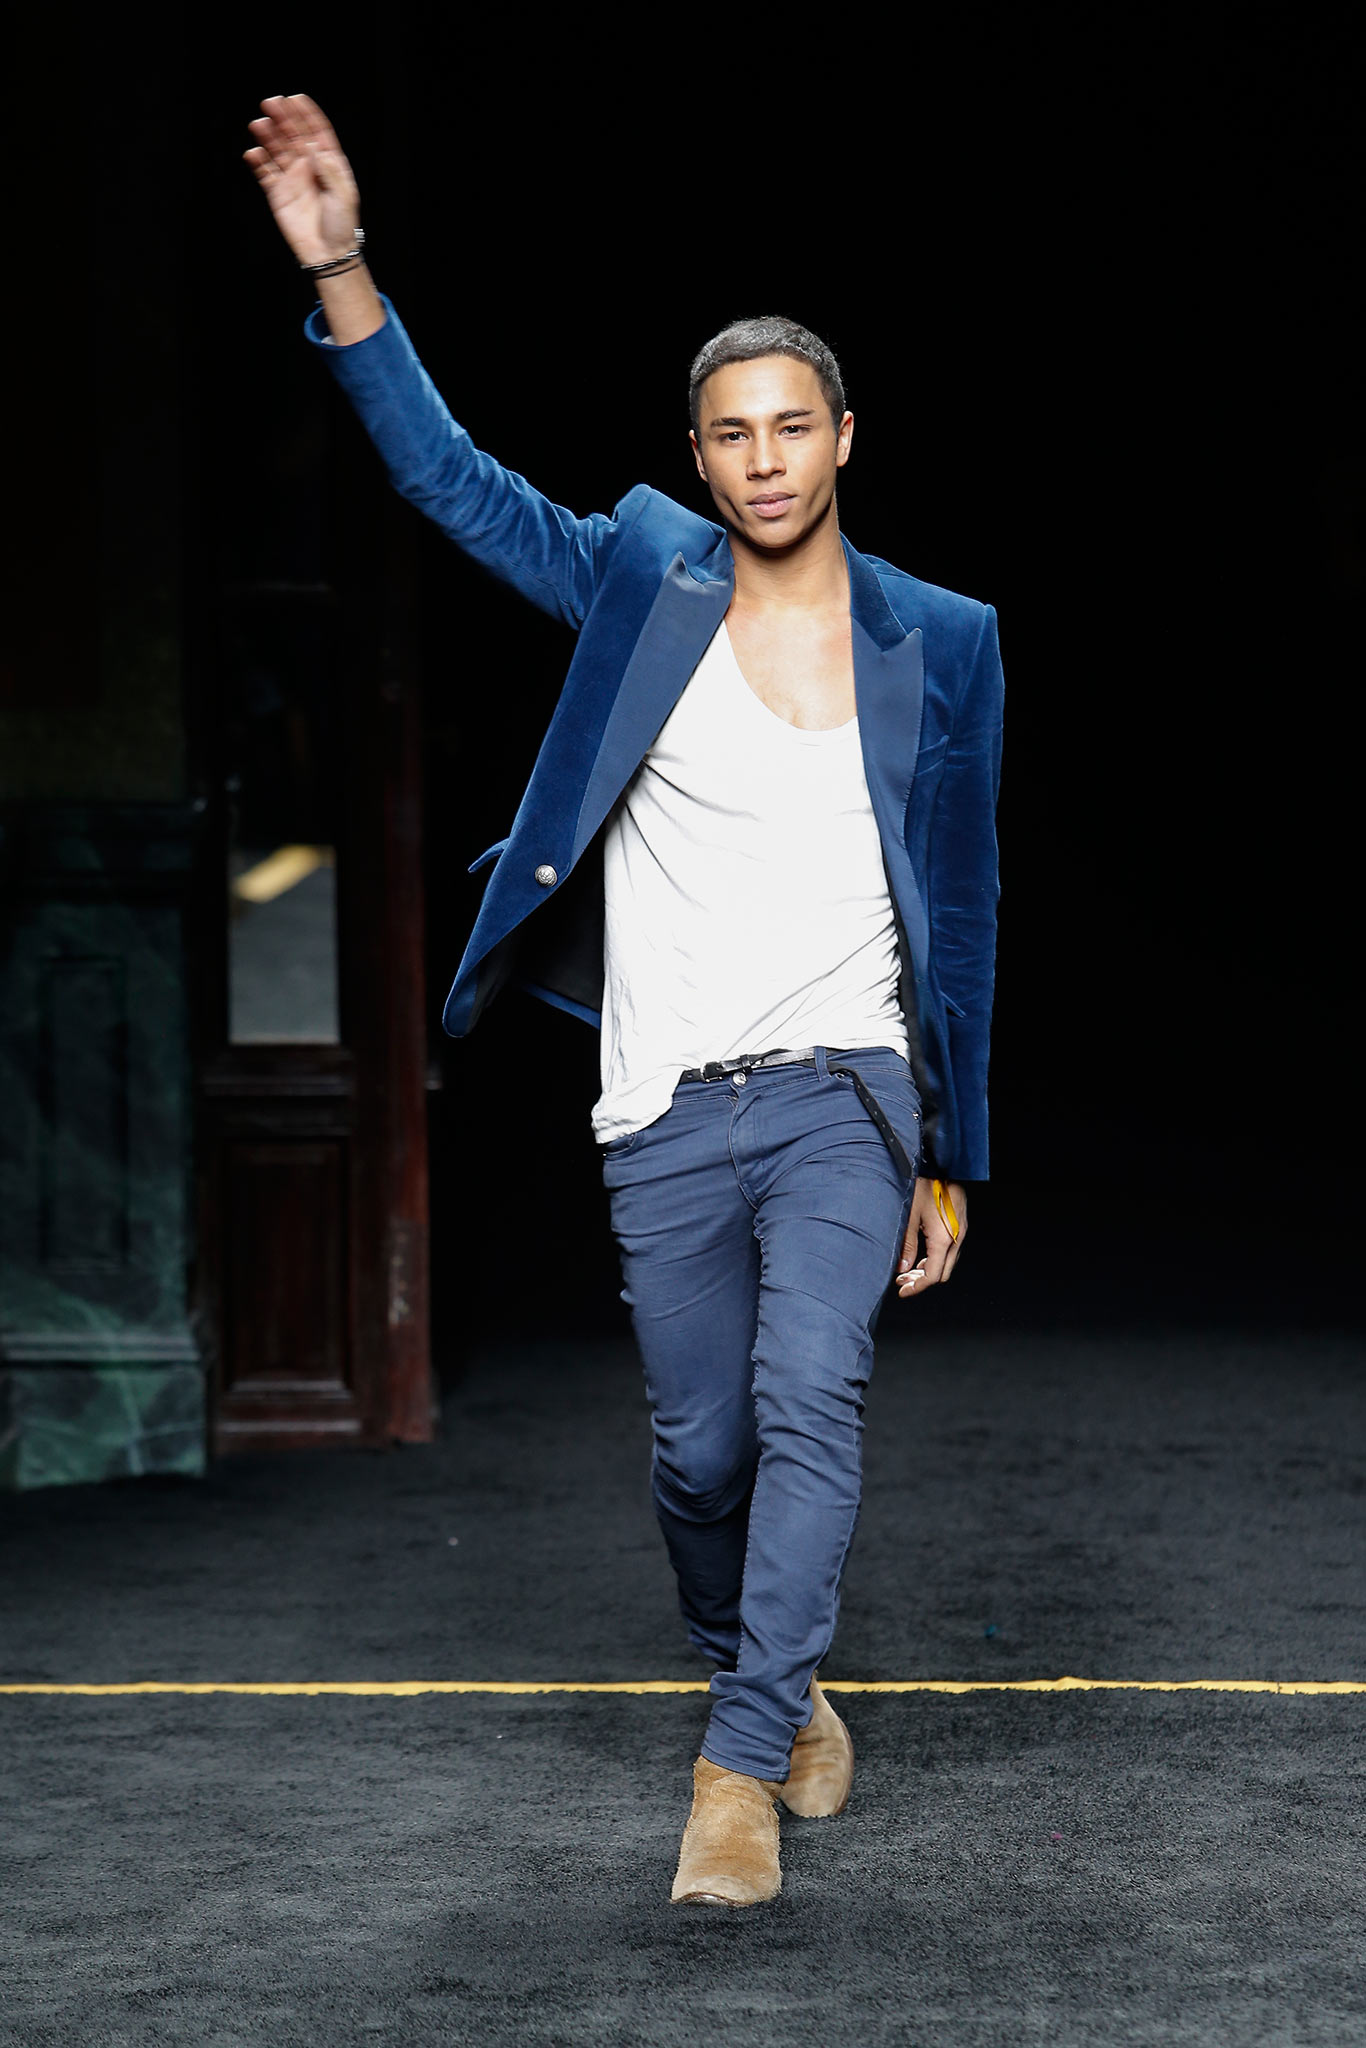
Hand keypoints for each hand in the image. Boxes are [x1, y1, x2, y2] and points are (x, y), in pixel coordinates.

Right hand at [243, 94, 359, 266]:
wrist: (327, 253)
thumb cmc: (341, 225)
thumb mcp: (344, 196)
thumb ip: (329, 170)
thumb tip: (314, 148)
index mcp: (328, 163)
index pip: (317, 131)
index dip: (307, 114)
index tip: (296, 98)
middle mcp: (308, 166)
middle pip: (294, 135)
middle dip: (283, 117)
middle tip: (271, 103)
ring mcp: (292, 177)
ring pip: (277, 149)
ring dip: (268, 135)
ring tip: (259, 123)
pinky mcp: (277, 192)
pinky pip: (264, 172)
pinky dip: (258, 160)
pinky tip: (254, 153)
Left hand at [896, 1178, 966, 1299]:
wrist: (942, 1163)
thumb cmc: (924, 1184)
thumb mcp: (909, 1216)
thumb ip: (907, 1245)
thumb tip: (902, 1268)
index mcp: (944, 1239)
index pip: (933, 1276)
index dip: (917, 1287)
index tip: (903, 1291)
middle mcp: (957, 1238)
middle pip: (942, 1273)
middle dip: (922, 1280)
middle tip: (902, 1279)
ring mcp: (961, 1231)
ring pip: (947, 1262)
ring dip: (929, 1268)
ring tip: (908, 1268)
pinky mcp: (960, 1223)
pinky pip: (950, 1249)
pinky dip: (936, 1257)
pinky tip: (921, 1253)